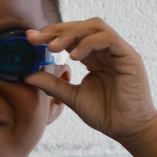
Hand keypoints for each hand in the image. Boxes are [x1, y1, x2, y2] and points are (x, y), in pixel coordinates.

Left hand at [25, 18, 156, 142]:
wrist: (128, 130)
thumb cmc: (105, 114)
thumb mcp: (73, 97)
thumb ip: (53, 85)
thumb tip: (27, 75)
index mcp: (93, 58)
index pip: (72, 37)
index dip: (51, 34)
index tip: (31, 38)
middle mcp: (106, 51)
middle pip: (82, 26)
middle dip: (57, 30)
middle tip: (37, 38)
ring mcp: (118, 52)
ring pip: (95, 27)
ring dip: (72, 33)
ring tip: (55, 47)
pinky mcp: (130, 58)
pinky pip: (109, 39)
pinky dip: (90, 43)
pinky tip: (74, 56)